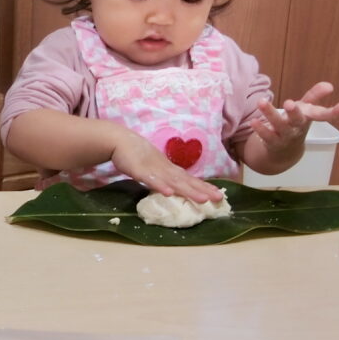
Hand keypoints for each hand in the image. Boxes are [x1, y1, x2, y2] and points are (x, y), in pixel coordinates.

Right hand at [110, 128, 225, 203]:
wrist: (119, 140)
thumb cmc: (136, 154)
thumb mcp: (153, 166)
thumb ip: (163, 176)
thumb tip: (174, 188)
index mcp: (168, 169)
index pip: (189, 179)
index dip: (204, 186)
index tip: (219, 195)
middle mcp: (165, 169)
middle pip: (186, 181)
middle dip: (203, 190)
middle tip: (219, 198)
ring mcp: (153, 169)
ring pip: (173, 182)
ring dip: (189, 190)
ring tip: (203, 199)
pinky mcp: (139, 171)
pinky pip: (151, 180)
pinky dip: (160, 186)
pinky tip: (168, 194)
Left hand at [251, 81, 338, 158]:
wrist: (285, 152)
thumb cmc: (296, 124)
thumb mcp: (306, 110)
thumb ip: (314, 96)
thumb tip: (328, 84)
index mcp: (308, 118)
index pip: (323, 115)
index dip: (335, 112)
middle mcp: (297, 128)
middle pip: (297, 120)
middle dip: (294, 112)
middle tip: (290, 103)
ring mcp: (285, 136)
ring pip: (278, 126)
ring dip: (270, 114)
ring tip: (262, 101)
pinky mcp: (272, 142)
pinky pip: (266, 136)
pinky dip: (260, 129)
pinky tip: (253, 121)